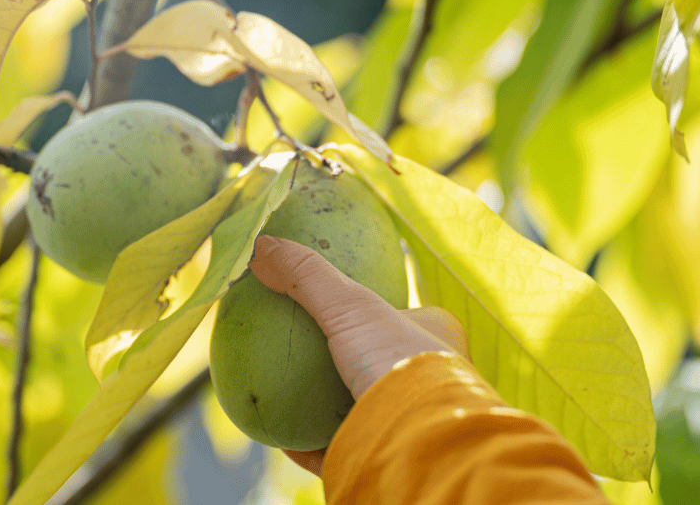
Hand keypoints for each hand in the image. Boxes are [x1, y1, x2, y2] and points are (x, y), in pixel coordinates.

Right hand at [248, 235, 469, 474]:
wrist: (418, 442)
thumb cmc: (398, 362)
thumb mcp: (351, 305)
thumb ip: (307, 275)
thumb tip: (260, 244)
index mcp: (439, 342)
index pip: (405, 317)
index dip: (372, 310)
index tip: (335, 307)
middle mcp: (431, 382)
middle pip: (380, 363)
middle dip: (347, 358)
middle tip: (306, 352)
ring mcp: (407, 421)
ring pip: (364, 407)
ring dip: (328, 402)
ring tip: (287, 392)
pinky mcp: (382, 455)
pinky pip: (340, 447)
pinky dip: (309, 443)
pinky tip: (280, 438)